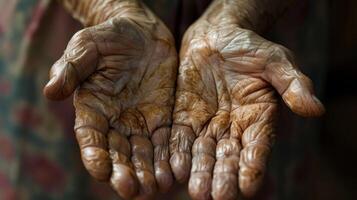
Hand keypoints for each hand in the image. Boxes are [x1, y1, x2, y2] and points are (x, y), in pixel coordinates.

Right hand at [44, 1, 176, 198]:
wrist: (142, 32)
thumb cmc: (109, 36)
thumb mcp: (87, 46)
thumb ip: (71, 68)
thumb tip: (50, 92)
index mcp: (93, 109)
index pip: (91, 137)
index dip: (94, 155)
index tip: (101, 171)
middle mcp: (116, 121)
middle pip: (118, 153)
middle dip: (124, 172)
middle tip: (131, 190)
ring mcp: (141, 122)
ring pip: (143, 153)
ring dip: (148, 172)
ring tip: (155, 187)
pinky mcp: (163, 118)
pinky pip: (167, 141)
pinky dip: (170, 157)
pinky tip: (174, 172)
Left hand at [169, 17, 323, 199]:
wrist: (216, 36)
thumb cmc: (250, 47)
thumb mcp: (276, 60)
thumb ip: (293, 84)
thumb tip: (315, 109)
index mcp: (258, 118)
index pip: (257, 147)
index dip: (254, 166)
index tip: (248, 185)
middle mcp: (233, 128)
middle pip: (229, 157)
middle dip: (224, 176)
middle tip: (218, 196)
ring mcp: (207, 124)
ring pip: (203, 152)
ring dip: (199, 171)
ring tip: (196, 191)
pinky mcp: (185, 116)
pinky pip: (180, 137)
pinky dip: (178, 153)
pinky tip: (175, 167)